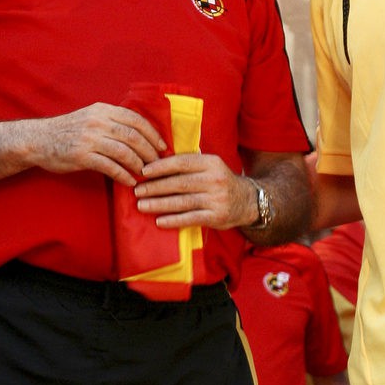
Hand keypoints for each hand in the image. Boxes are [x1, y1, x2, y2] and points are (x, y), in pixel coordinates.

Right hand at [41, 103, 167, 183]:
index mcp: (102, 110)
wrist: (38, 140)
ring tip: (145, 175)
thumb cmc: (68, 131)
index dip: (152, 133)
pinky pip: (110, 166)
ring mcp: (89, 138)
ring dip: (139, 165)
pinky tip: (130, 182)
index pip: (135, 119)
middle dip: (150, 152)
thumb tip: (140, 134)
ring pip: (124, 151)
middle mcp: (97, 121)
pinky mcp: (81, 155)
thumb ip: (112, 122)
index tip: (162, 147)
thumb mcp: (90, 118)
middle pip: (133, 136)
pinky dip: (123, 175)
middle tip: (158, 165)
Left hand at [133, 153, 254, 229]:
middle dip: (155, 187)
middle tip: (137, 191)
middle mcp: (215, 180)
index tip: (143, 172)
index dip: (161, 167)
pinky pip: (191, 219)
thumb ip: (189, 165)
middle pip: (180, 183)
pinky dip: (174, 220)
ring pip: (183, 202)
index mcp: (212, 163)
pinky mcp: (217, 217)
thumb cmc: (220, 182)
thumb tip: (155, 163)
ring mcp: (217, 199)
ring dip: (159, 204)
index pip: (182, 163)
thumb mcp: (210, 167)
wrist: (248, 201)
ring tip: (141, 206)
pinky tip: (159, 221)